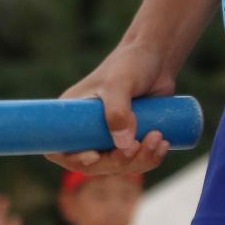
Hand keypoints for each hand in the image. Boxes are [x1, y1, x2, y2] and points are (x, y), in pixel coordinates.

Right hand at [48, 41, 175, 178]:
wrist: (157, 59)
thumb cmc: (131, 64)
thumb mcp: (120, 83)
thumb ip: (118, 111)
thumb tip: (123, 145)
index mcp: (72, 115)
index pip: (61, 147)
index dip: (74, 158)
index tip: (95, 156)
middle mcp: (88, 130)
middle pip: (94, 164)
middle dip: (118, 161)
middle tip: (138, 145)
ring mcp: (110, 137)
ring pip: (119, 165)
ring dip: (140, 160)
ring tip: (159, 138)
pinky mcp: (130, 139)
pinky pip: (137, 160)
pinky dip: (150, 158)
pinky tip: (163, 145)